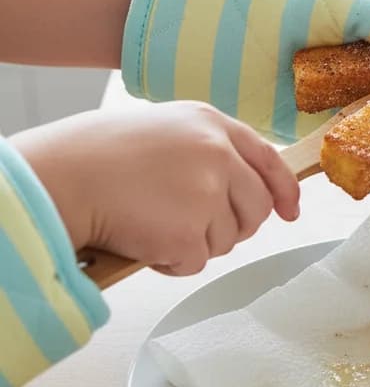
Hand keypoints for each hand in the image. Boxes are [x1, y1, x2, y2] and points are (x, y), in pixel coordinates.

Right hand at [11, 102, 299, 275]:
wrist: (63, 177)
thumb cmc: (102, 156)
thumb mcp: (168, 130)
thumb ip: (209, 150)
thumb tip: (243, 185)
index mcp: (213, 124)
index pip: (269, 159)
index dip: (284, 189)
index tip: (290, 210)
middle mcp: (219, 154)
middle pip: (256, 207)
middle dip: (236, 226)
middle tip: (196, 228)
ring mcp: (207, 193)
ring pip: (228, 238)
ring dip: (195, 242)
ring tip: (153, 222)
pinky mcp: (189, 232)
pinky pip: (197, 262)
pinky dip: (171, 262)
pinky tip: (143, 240)